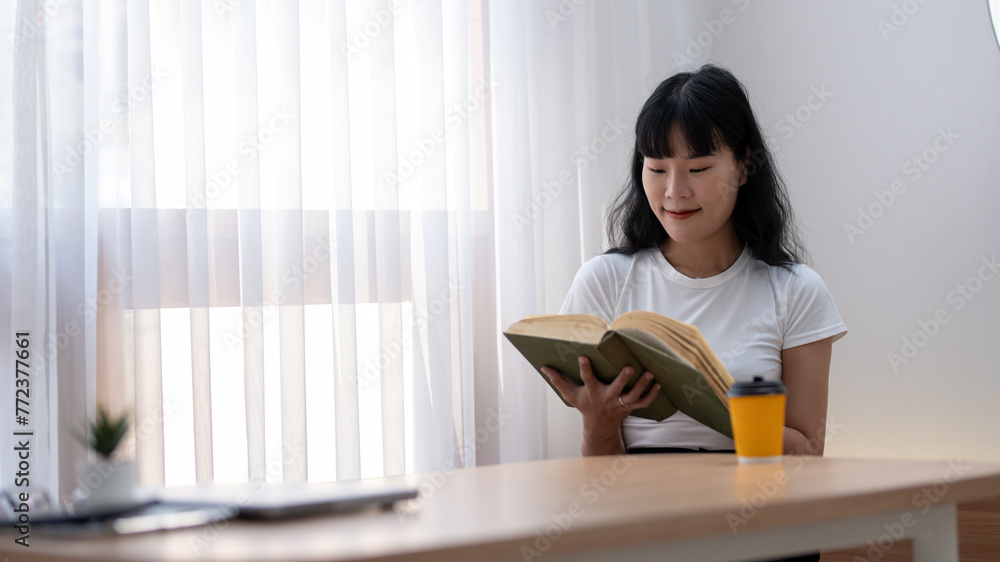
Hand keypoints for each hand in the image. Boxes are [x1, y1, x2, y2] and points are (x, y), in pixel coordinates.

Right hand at [542, 357, 659, 449]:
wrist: (598, 428)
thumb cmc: (585, 407)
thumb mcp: (570, 395)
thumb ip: (558, 380)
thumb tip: (544, 367)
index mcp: (592, 392)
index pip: (587, 378)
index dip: (585, 368)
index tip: (584, 357)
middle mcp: (607, 397)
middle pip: (617, 388)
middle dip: (624, 379)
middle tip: (630, 367)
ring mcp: (620, 403)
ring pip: (633, 395)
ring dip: (642, 385)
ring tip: (649, 373)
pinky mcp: (629, 408)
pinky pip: (643, 403)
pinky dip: (652, 395)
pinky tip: (658, 384)